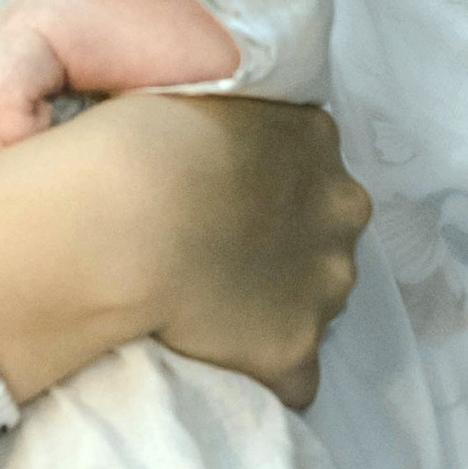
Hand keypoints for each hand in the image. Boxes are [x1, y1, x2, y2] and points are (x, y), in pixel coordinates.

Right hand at [0, 90, 368, 408]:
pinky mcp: (294, 351)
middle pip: (322, 234)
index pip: (304, 166)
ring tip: (202, 311)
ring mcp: (323, 285)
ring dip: (268, 309)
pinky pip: (292, 379)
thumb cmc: (135, 139)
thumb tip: (184, 126)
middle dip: (279, 249)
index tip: (211, 204)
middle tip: (208, 258)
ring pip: (311, 303)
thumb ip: (204, 110)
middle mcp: (338, 208)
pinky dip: (260, 375)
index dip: (257, 190)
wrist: (129, 212)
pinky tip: (213, 364)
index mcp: (311, 136)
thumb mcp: (178, 89)